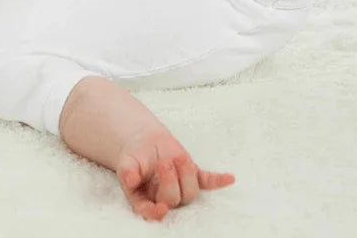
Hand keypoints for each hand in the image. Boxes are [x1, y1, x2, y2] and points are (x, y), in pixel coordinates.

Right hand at [116, 128, 234, 220]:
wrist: (144, 143)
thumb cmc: (134, 158)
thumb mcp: (126, 162)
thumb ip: (127, 172)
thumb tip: (129, 178)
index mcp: (146, 199)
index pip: (151, 212)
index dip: (156, 213)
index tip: (161, 209)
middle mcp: (164, 198)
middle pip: (173, 200)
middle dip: (171, 182)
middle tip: (164, 163)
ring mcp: (181, 187)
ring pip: (190, 192)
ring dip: (186, 174)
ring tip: (178, 157)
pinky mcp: (192, 175)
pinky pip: (207, 181)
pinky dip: (218, 180)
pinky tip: (229, 178)